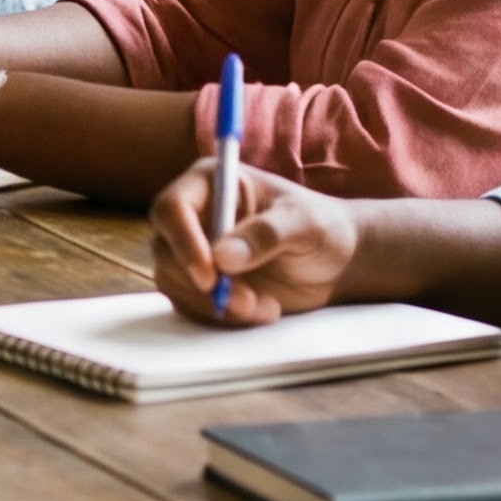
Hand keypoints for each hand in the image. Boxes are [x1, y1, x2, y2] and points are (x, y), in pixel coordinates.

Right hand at [147, 160, 357, 324]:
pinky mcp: (202, 283)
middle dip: (202, 284)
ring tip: (265, 307)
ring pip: (174, 281)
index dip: (183, 241)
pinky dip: (221, 316)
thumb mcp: (305, 223)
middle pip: (164, 249)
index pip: (172, 207)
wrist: (336, 262)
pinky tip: (262, 310)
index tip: (211, 276)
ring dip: (214, 304)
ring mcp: (195, 251)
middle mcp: (194, 215)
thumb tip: (222, 257)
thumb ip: (267, 234)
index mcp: (211, 183)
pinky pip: (190, 304)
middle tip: (246, 302)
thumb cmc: (321, 227)